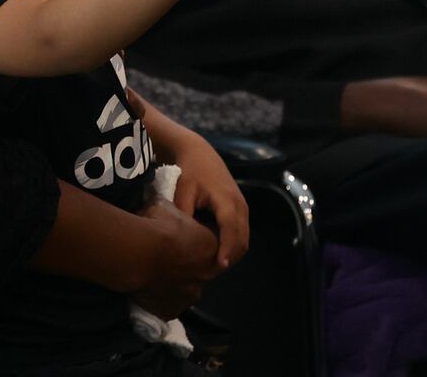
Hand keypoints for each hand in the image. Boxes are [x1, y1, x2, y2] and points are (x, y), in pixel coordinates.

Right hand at [131, 199, 221, 318]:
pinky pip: (169, 306)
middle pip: (200, 272)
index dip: (193, 244)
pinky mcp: (173, 311)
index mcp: (210, 248)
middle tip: (168, 260)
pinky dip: (163, 299)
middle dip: (188, 267)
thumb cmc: (155, 226)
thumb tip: (167, 210)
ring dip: (176, 284)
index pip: (208, 247)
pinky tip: (150, 289)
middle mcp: (206, 275)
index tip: (178, 241)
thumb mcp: (167, 208)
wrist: (138, 253)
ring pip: (186, 290)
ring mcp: (190, 295)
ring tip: (156, 275)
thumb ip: (175, 214)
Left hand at [171, 135, 250, 269]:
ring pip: (244, 238)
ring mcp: (243, 207)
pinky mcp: (241, 209)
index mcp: (226, 199)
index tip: (219, 266)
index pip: (231, 229)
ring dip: (233, 253)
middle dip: (230, 257)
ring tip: (212, 268)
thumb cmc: (189, 172)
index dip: (227, 248)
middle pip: (242, 238)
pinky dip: (234, 245)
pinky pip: (242, 232)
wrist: (199, 153)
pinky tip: (217, 254)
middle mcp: (240, 204)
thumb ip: (184, 215)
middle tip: (209, 274)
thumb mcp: (182, 192)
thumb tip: (182, 242)